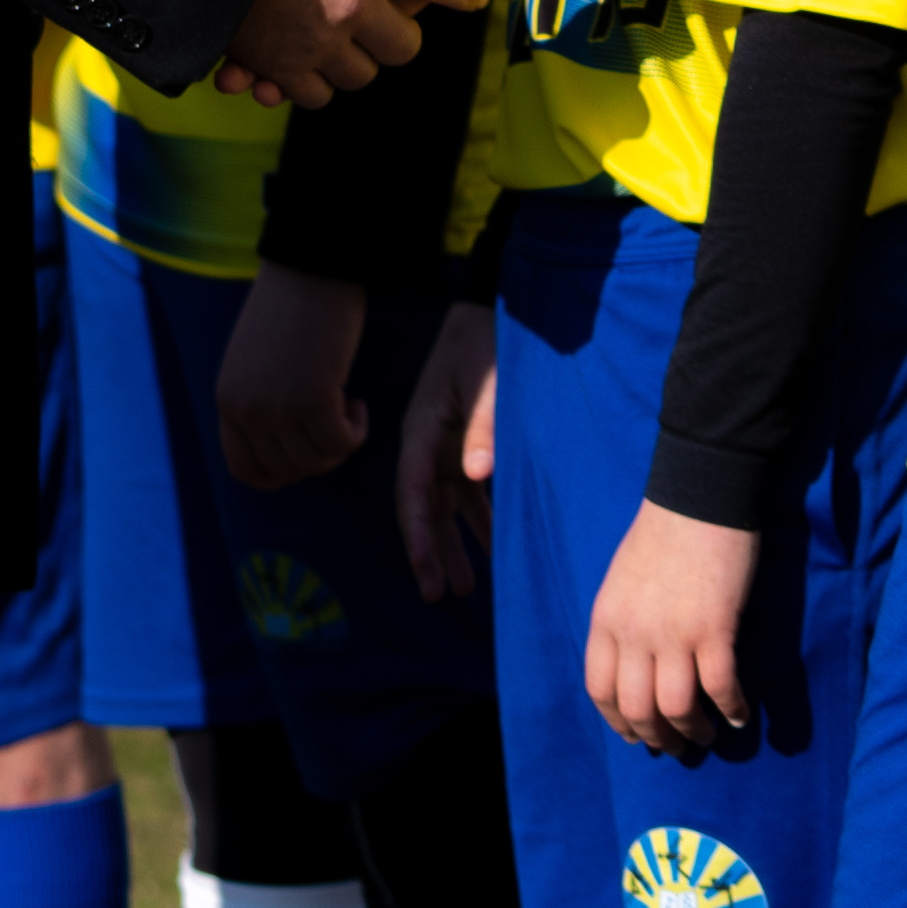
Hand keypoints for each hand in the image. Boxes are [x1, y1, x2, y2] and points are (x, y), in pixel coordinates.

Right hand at [216, 0, 475, 106]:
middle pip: (405, 46)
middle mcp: (353, 5)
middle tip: (382, 23)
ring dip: (352, 60)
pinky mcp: (282, 68)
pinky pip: (315, 93)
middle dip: (396, 36)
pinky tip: (301, 60)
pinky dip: (310, 82)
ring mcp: (319, 42)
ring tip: (336, 41)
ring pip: (360, 74)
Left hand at [217, 261, 371, 492]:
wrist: (310, 265)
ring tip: (347, 409)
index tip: (305, 451)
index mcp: (228, 399)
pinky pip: (341, 443)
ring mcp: (277, 407)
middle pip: (285, 471)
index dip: (281, 472)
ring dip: (339, 445)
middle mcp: (246, 410)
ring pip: (315, 462)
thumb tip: (287, 442)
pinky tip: (360, 404)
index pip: (244, 469)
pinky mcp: (313, 399)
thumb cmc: (290, 305)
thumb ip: (260, 399)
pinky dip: (357, 433)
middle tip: (334, 426)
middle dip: (316, 459)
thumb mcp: (256, 361)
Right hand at [398, 300, 499, 598]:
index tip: (424, 570)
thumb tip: (476, 476)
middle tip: (438, 595)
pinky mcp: (465, 446)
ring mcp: (445, 448)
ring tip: (463, 589)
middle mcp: (427, 445)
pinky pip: (467, 494)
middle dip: (428, 551)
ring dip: (452, 545)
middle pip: (421, 508)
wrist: (488, 312)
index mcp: (422, 430)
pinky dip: (479, 522)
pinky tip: (494, 552)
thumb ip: (483, 425)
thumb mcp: (485, 382)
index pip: (411, 491)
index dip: (416, 533)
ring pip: (443, 507)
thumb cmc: (484, 345)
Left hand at [589, 503, 763, 758]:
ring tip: (708, 735)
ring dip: (694, 732)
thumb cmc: (663, 532)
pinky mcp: (714, 628)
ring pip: (677, 708)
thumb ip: (622, 622)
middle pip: (637, 709)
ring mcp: (673, 632)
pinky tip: (739, 716)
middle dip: (658, 737)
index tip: (636, 735)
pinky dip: (731, 709)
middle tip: (677, 746)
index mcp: (605, 619)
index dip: (618, 722)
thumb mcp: (622, 579)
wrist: (700, 494)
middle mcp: (633, 632)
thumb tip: (636, 666)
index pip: (600, 690)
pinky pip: (720, 687)